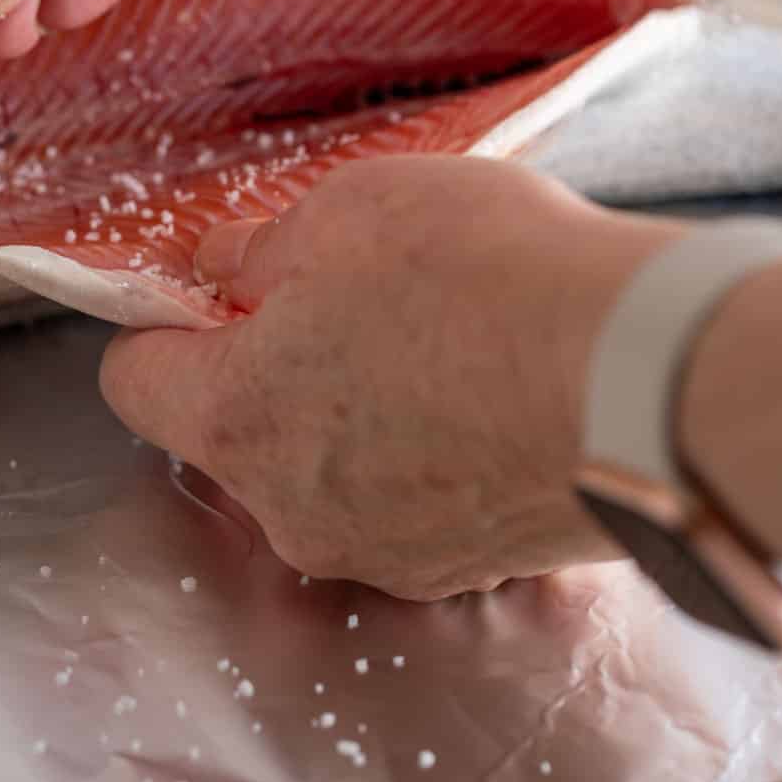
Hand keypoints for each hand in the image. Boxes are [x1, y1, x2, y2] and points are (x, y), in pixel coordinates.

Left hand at [100, 159, 682, 597]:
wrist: (645, 384)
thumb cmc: (492, 283)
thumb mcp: (353, 210)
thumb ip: (263, 249)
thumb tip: (225, 268)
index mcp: (237, 416)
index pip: (136, 381)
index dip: (166, 325)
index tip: (213, 293)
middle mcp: (291, 510)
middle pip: (241, 431)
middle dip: (279, 367)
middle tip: (358, 300)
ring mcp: (379, 552)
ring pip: (331, 472)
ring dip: (361, 416)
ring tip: (449, 347)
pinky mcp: (462, 571)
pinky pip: (413, 505)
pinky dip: (434, 459)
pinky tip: (495, 401)